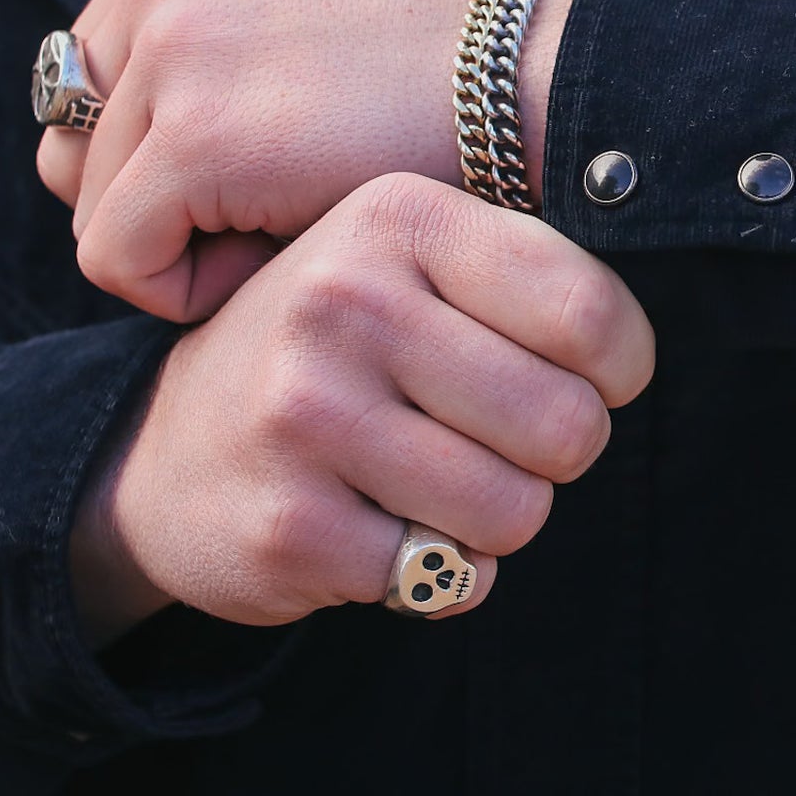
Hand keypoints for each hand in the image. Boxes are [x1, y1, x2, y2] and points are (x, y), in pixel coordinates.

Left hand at [36, 0, 578, 322]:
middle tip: (266, 217)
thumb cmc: (453, 80)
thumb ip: (217, 52)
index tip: (256, 180)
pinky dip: (184, 287)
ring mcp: (177, 50)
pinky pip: (117, 257)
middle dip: (154, 201)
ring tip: (285, 230)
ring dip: (179, 244)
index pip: (89, 81)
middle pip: (72, 143)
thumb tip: (132, 154)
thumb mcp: (310, 20)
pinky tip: (276, 259)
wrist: (542, 87)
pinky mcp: (199, 137)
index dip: (156, 155)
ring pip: (91, 204)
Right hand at [69, 173, 653, 642]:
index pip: (590, 313)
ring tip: (439, 484)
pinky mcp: (290, 525)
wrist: (166, 446)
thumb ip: (523, 275)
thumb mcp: (413, 266)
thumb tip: (629, 350)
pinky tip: (381, 527)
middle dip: (557, 455)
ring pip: (517, 511)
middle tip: (503, 442)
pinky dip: (441, 572)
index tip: (587, 377)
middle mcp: (343, 302)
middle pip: (567, 424)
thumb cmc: (338, 350)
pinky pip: (450, 578)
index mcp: (397, 218)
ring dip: (499, 520)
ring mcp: (306, 415)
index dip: (618, 369)